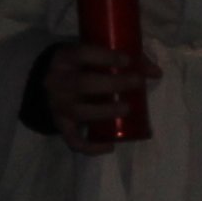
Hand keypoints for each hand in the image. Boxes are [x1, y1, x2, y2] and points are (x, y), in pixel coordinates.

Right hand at [42, 37, 161, 151]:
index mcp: (65, 58)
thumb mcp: (91, 56)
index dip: (105, 57)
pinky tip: (109, 146)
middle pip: (82, 84)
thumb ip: (121, 60)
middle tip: (136, 83)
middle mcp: (57, 82)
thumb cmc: (77, 67)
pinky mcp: (60, 125)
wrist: (45, 85)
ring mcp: (57, 106)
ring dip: (105, 112)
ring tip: (127, 109)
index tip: (127, 60)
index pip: (82, 54)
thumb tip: (156, 72)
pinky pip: (73, 139)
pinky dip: (90, 147)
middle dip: (112, 84)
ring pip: (79, 112)